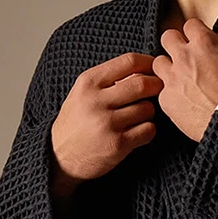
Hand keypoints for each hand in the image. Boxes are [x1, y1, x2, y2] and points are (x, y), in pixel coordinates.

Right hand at [49, 52, 163, 200]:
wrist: (59, 157)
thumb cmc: (76, 123)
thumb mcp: (83, 93)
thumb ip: (109, 80)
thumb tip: (145, 69)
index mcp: (88, 82)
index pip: (128, 61)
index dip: (149, 62)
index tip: (155, 68)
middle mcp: (96, 101)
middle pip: (143, 83)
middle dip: (156, 86)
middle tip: (158, 91)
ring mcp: (107, 123)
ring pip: (148, 108)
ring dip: (149, 112)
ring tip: (138, 116)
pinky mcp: (117, 144)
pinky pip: (148, 130)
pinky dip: (148, 130)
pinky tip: (137, 132)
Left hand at [152, 19, 217, 140]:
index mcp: (203, 43)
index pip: (190, 25)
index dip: (194, 34)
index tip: (197, 41)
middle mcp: (184, 56)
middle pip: (167, 37)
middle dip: (175, 45)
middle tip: (184, 56)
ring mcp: (172, 77)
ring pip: (158, 62)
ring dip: (167, 68)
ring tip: (178, 79)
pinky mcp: (166, 98)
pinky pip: (161, 91)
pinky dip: (170, 95)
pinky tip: (182, 101)